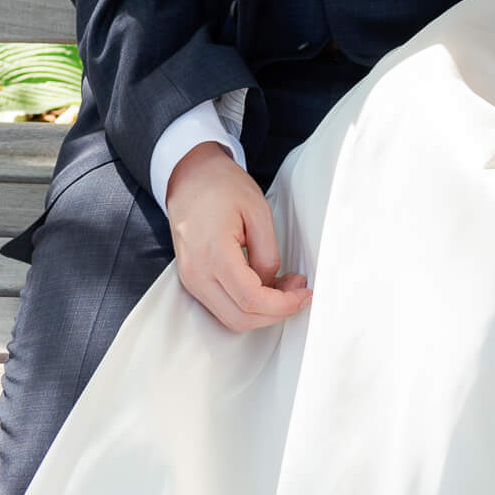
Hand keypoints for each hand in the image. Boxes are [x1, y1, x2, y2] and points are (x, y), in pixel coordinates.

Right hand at [165, 141, 310, 333]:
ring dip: (261, 312)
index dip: (282, 304)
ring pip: (230, 318)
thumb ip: (267, 253)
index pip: (251, 299)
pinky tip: (263, 286)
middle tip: (298, 291)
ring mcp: (190, 280)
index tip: (303, 294)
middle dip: (275, 312)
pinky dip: (245, 305)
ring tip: (284, 287)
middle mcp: (196, 274)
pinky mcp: (191, 280)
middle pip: (240, 318)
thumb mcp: (257, 210)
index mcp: (213, 253)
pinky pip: (221, 307)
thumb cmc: (222, 186)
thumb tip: (272, 285)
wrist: (190, 176)